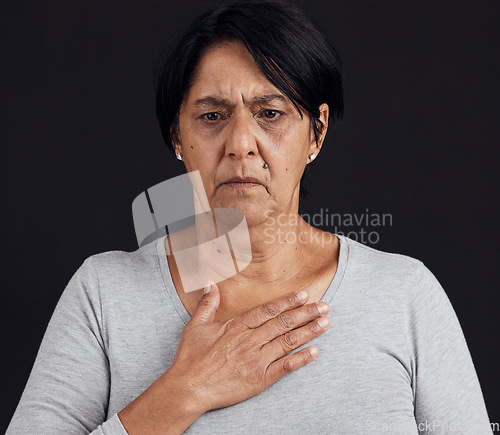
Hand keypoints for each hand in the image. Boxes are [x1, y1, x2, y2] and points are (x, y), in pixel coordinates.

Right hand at [167, 282, 330, 412]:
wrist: (188, 389)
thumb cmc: (190, 358)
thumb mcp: (195, 326)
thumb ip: (207, 304)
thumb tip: (211, 285)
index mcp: (236, 326)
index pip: (268, 310)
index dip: (288, 301)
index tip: (303, 294)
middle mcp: (249, 341)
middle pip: (283, 323)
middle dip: (306, 313)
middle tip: (324, 306)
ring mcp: (256, 361)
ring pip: (288, 342)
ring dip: (308, 332)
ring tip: (325, 323)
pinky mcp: (259, 379)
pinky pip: (284, 367)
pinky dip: (301, 359)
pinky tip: (314, 352)